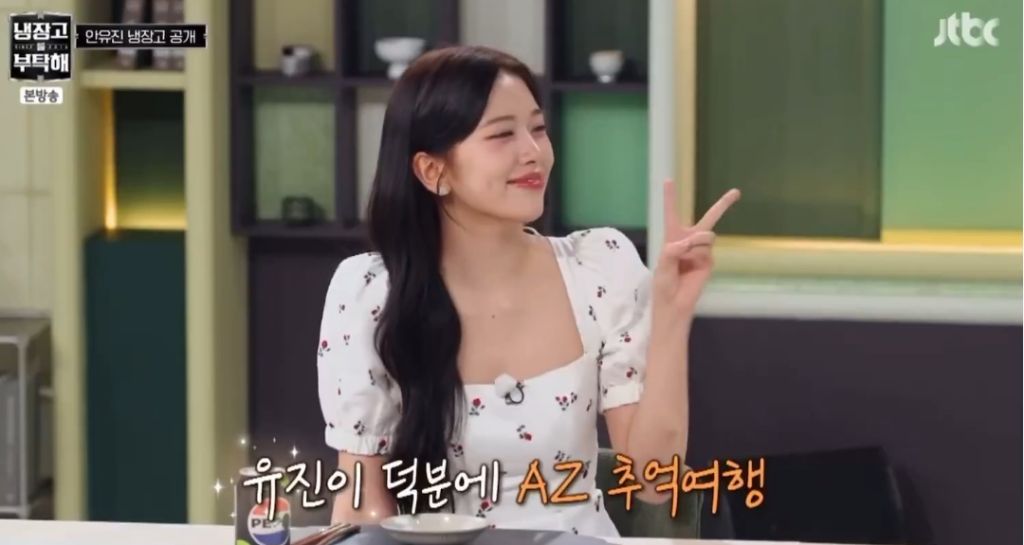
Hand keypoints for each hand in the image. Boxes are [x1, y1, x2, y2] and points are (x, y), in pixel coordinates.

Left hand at [652, 179, 740, 317]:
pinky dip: (698, 254)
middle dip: (723, 205)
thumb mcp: (662, 265)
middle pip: (708, 218)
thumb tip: (691, 240)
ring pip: (705, 235)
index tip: (668, 179)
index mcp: (672, 238)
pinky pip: (707, 249)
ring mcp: (701, 250)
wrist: (675, 304)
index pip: (671, 213)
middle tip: (737, 191)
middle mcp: (688, 240)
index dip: (670, 197)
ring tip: (685, 259)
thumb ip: (673, 250)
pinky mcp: (709, 260)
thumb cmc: (664, 284)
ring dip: (696, 242)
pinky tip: (691, 268)